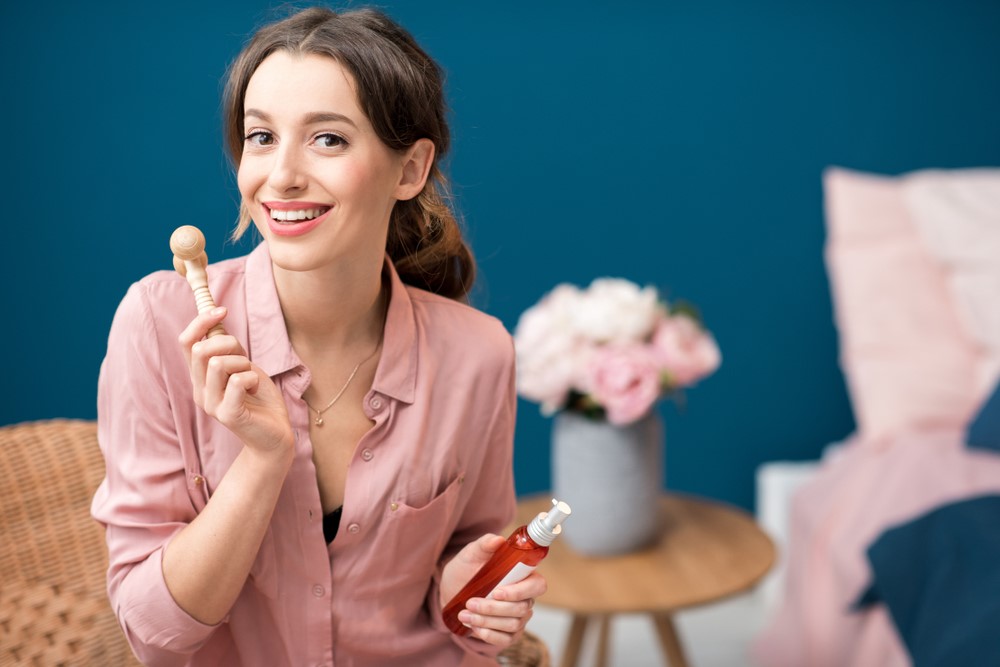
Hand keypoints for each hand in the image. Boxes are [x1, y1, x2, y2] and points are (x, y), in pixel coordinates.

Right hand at [179, 307, 293, 457]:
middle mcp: (199, 390)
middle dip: (230, 344)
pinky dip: (252, 378)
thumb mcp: (242, 366)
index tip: (223, 310)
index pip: (186, 342)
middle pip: (201, 349)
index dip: (201, 321)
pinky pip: (237, 381)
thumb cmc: (260, 398)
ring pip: (218, 362)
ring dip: (243, 363)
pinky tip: (256, 389)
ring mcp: (211, 404)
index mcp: (200, 377)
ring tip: (251, 378)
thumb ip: (227, 349)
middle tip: (246, 360)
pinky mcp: (228, 414)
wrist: (275, 434)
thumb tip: (214, 319)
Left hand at [441, 534, 547, 647]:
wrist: (451, 592)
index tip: (497, 591)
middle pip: (522, 608)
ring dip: (487, 620)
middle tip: (470, 602)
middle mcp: (525, 598)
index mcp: (523, 576)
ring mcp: (518, 618)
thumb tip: (498, 540)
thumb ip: (485, 544)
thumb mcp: (472, 554)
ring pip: (512, 624)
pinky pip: (505, 640)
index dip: (521, 591)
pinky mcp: (508, 634)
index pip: (538, 585)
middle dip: (494, 608)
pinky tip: (474, 626)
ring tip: (465, 614)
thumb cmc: (466, 569)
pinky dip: (488, 634)